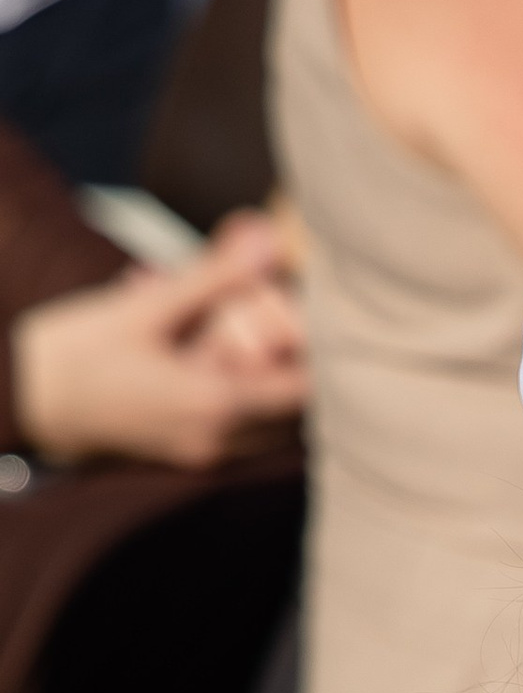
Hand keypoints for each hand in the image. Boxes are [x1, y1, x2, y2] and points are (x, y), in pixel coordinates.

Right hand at [9, 212, 307, 469]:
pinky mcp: (184, 451)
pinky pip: (230, 422)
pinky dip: (230, 385)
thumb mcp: (147, 307)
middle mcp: (219, 438)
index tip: (314, 316)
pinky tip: (195, 341)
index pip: (309, 390)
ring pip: (264, 418)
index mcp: (217, 403)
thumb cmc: (76, 351)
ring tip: (229, 323)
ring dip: (260, 373)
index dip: (322, 353)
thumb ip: (215, 277)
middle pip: (294, 408)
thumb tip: (269, 240)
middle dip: (291, 361)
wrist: (20, 398)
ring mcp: (202, 452)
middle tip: (272, 314)